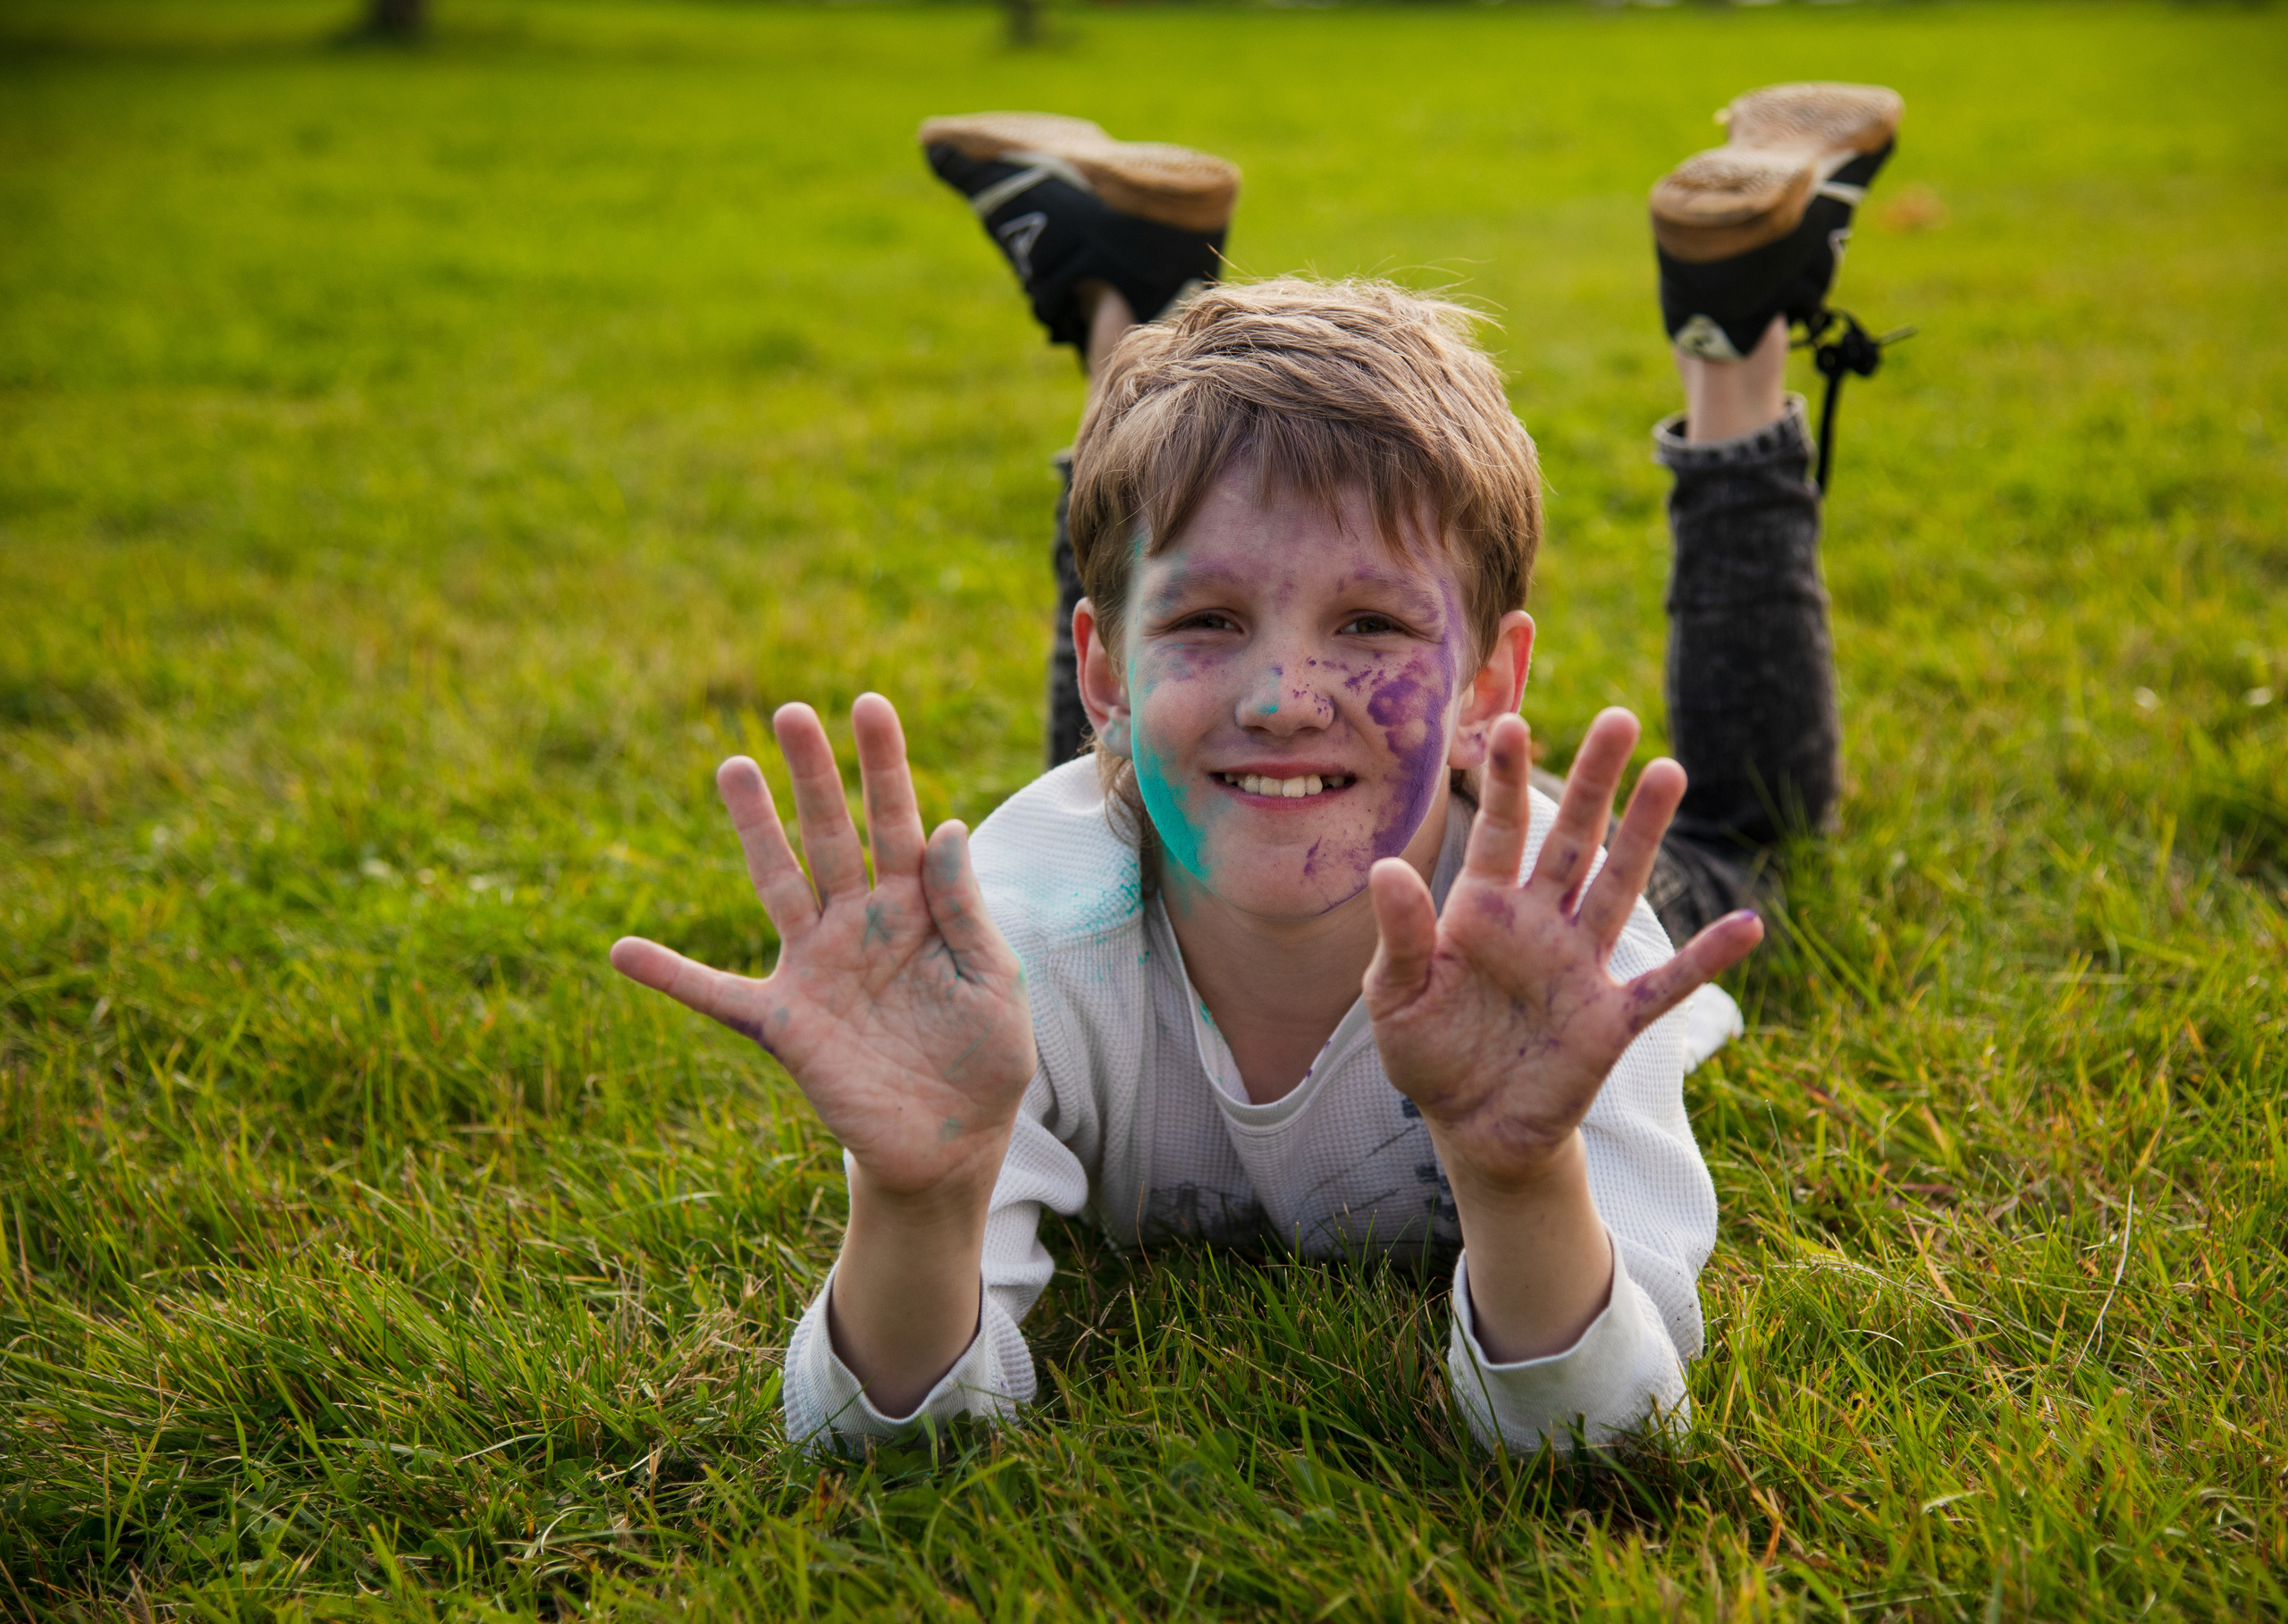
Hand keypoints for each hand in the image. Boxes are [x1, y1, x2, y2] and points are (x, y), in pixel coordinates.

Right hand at [610, 694, 1037, 1200]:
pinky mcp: (785, 1022)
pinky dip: (670, 975)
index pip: (900, 821)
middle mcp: (860, 923)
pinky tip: (622, 951)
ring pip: (777, 882)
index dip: (884, 765)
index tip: (868, 705)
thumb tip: (947, 825)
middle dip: (814, 775)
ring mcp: (816, 967)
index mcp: (918, 908)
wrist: (952, 1145)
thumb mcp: (995, 981)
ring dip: (755, 829)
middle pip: (833, 834)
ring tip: (733, 767)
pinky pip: (715, 995)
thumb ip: (965, 908)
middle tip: (792, 713)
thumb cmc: (984, 1058)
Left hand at [1363, 708, 1761, 1198]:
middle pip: (1574, 839)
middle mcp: (1540, 924)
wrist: (1470, 1127)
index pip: (1501, 830)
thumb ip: (1400, 934)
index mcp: (1483, 909)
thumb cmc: (1429, 1052)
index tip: (1511, 722)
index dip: (1507, 780)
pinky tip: (1747, 927)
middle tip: (1619, 719)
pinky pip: (1666, 983)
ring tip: (1669, 771)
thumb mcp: (1395, 995)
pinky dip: (1705, 959)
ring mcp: (1580, 966)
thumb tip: (1386, 868)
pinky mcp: (1609, 1019)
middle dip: (1594, 782)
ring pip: (1619, 886)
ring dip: (1644, 833)